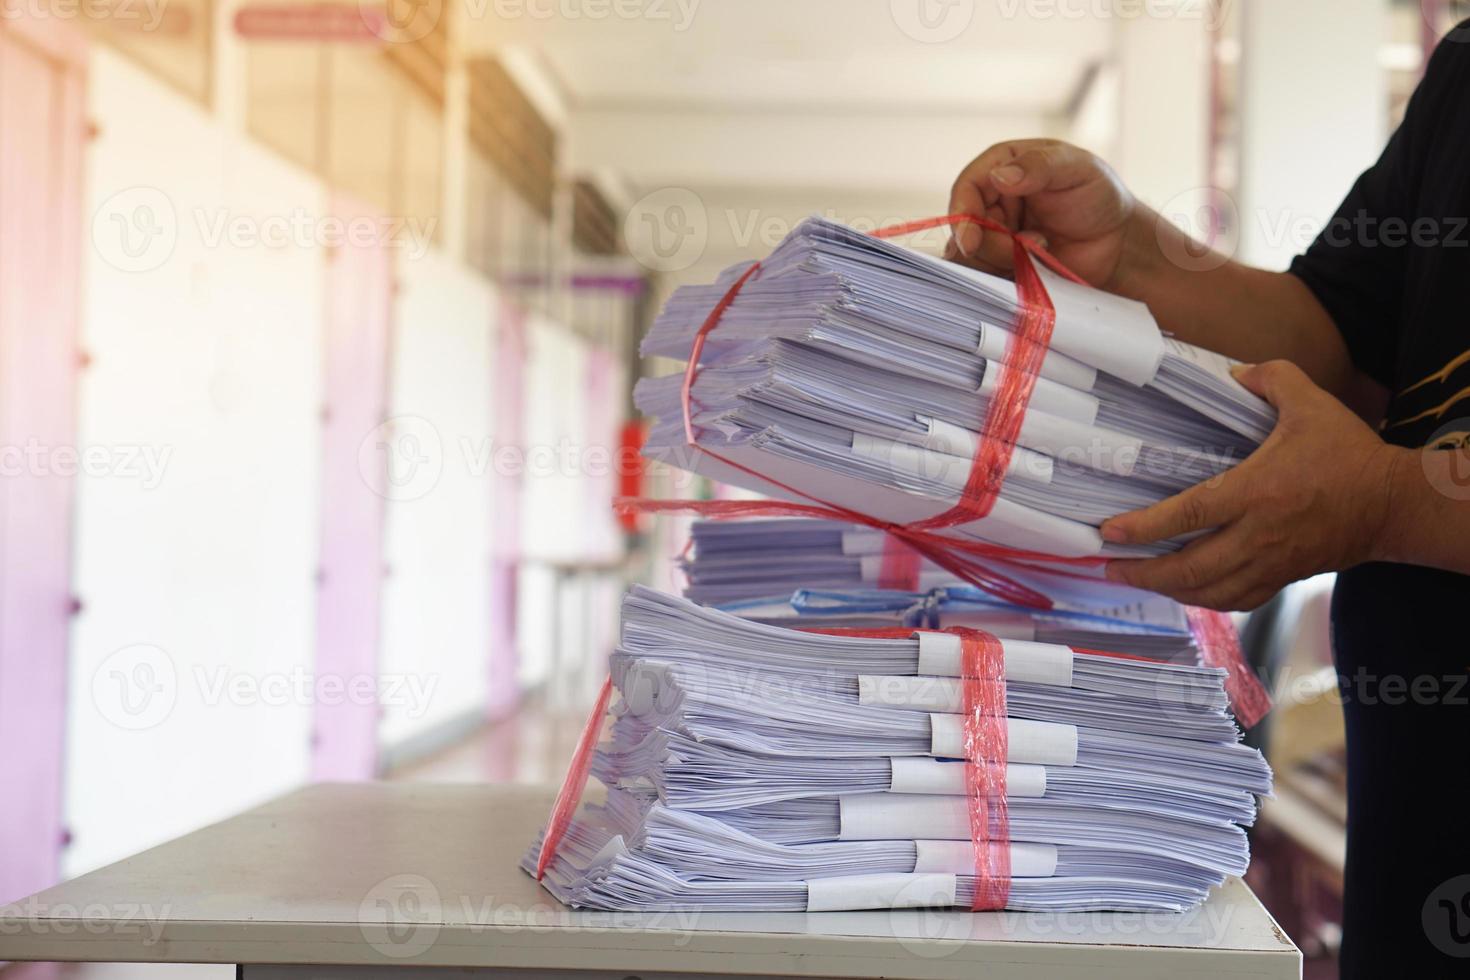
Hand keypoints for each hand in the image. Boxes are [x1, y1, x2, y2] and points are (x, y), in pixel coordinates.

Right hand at [945, 138, 1137, 287]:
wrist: (1118, 243)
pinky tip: (1032, 267)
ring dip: (1000, 260)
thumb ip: (1039, 166)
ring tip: (1038, 250)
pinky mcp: (1004, 263)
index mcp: (1005, 166)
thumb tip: (1000, 176)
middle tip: (1021, 248)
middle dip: (988, 243)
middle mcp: (994, 199)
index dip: (962, 214)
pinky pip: (987, 275)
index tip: (971, 240)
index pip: (966, 188)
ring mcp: (997, 233)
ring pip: (971, 255)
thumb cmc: (1100, 197)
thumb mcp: (1076, 169)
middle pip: (965, 227)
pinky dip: (1004, 276)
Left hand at [1099, 360, 1407, 610]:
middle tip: (1109, 567)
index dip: (1144, 527)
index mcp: (1257, 491)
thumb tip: (1232, 375)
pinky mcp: (1283, 578)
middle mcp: (1258, 535)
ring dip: (1168, 590)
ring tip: (1138, 579)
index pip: (1189, 514)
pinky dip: (1205, 600)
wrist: (1393, 504)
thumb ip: (1270, 379)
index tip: (1109, 532)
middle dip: (1143, 572)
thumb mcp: (1310, 403)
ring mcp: (1271, 563)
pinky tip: (1186, 590)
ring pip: (1210, 592)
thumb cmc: (1348, 453)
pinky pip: (1236, 600)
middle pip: (1190, 568)